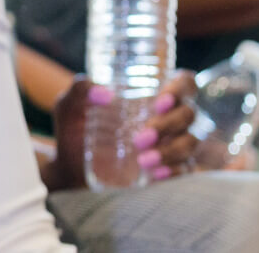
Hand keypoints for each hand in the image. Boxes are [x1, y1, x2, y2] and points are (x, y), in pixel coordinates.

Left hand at [43, 71, 199, 189]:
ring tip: (143, 161)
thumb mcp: (69, 107)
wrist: (69, 168)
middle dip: (168, 125)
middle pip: (188, 113)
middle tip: (140, 139)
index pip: (184, 83)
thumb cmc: (74, 130)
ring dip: (171, 151)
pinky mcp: (168, 168)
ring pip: (190, 142)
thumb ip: (78, 91)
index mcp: (151, 95)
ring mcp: (171, 144)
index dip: (180, 89)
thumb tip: (103, 94)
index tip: (160, 103)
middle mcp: (167, 117)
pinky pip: (187, 170)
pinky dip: (176, 171)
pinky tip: (156, 175)